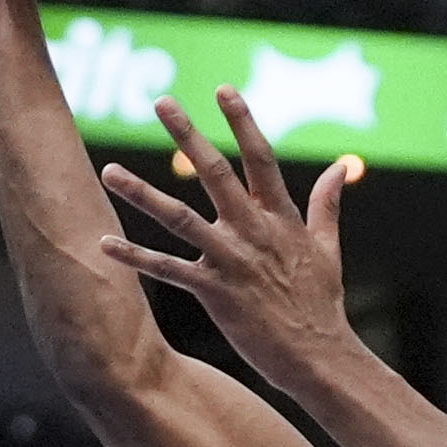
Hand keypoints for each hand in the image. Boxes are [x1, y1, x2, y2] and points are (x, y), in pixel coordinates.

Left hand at [101, 92, 361, 393]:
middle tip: (161, 101)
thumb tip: (341, 165)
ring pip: (179, 217)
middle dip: (187, 134)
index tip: (223, 89)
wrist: (320, 357)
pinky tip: (105, 244)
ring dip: (141, 193)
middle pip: (215, 172)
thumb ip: (327, 203)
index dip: (243, 121)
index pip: (261, 158)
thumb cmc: (321, 305)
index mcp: (280, 218)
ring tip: (109, 170)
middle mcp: (253, 231)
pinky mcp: (215, 292)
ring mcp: (232, 260)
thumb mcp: (328, 247)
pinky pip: (167, 269)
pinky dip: (135, 258)